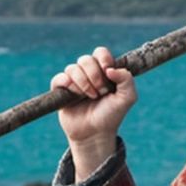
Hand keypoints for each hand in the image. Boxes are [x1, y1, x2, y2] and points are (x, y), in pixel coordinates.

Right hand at [54, 45, 137, 168]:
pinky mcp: (61, 90)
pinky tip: (75, 95)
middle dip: (95, 75)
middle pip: (86, 59)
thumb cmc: (111, 115)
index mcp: (104, 71)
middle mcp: (88, 74)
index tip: (108, 71)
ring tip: (90, 97)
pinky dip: (67, 83)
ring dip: (83, 82)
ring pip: (72, 68)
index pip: (100, 52)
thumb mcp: (127, 98)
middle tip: (101, 92)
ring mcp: (74, 81)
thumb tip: (110, 69)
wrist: (95, 134)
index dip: (103, 59)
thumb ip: (127, 80)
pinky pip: (59, 78)